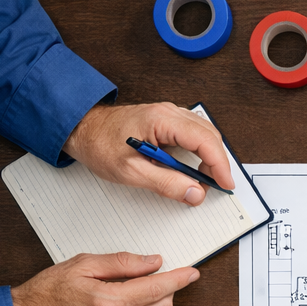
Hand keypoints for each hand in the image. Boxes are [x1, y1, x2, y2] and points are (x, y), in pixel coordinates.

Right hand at [10, 253, 199, 305]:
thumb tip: (154, 262)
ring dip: (154, 301)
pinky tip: (122, 303)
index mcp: (109, 302)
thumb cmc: (50, 292)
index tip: (192, 272)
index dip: (178, 279)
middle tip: (159, 273)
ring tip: (131, 287)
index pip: (157, 289)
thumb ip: (122, 263)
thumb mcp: (82, 265)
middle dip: (167, 288)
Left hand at [63, 103, 234, 204]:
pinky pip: (195, 133)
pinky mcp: (167, 121)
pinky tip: (195, 167)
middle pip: (210, 135)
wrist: (81, 128)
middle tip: (215, 186)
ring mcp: (169, 114)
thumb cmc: (100, 144)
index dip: (219, 165)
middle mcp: (169, 112)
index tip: (225, 185)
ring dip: (211, 157)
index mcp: (161, 120)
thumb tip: (195, 193)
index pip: (204, 141)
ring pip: (205, 134)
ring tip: (204, 180)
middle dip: (218, 163)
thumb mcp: (131, 171)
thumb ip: (166, 184)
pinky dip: (202, 151)